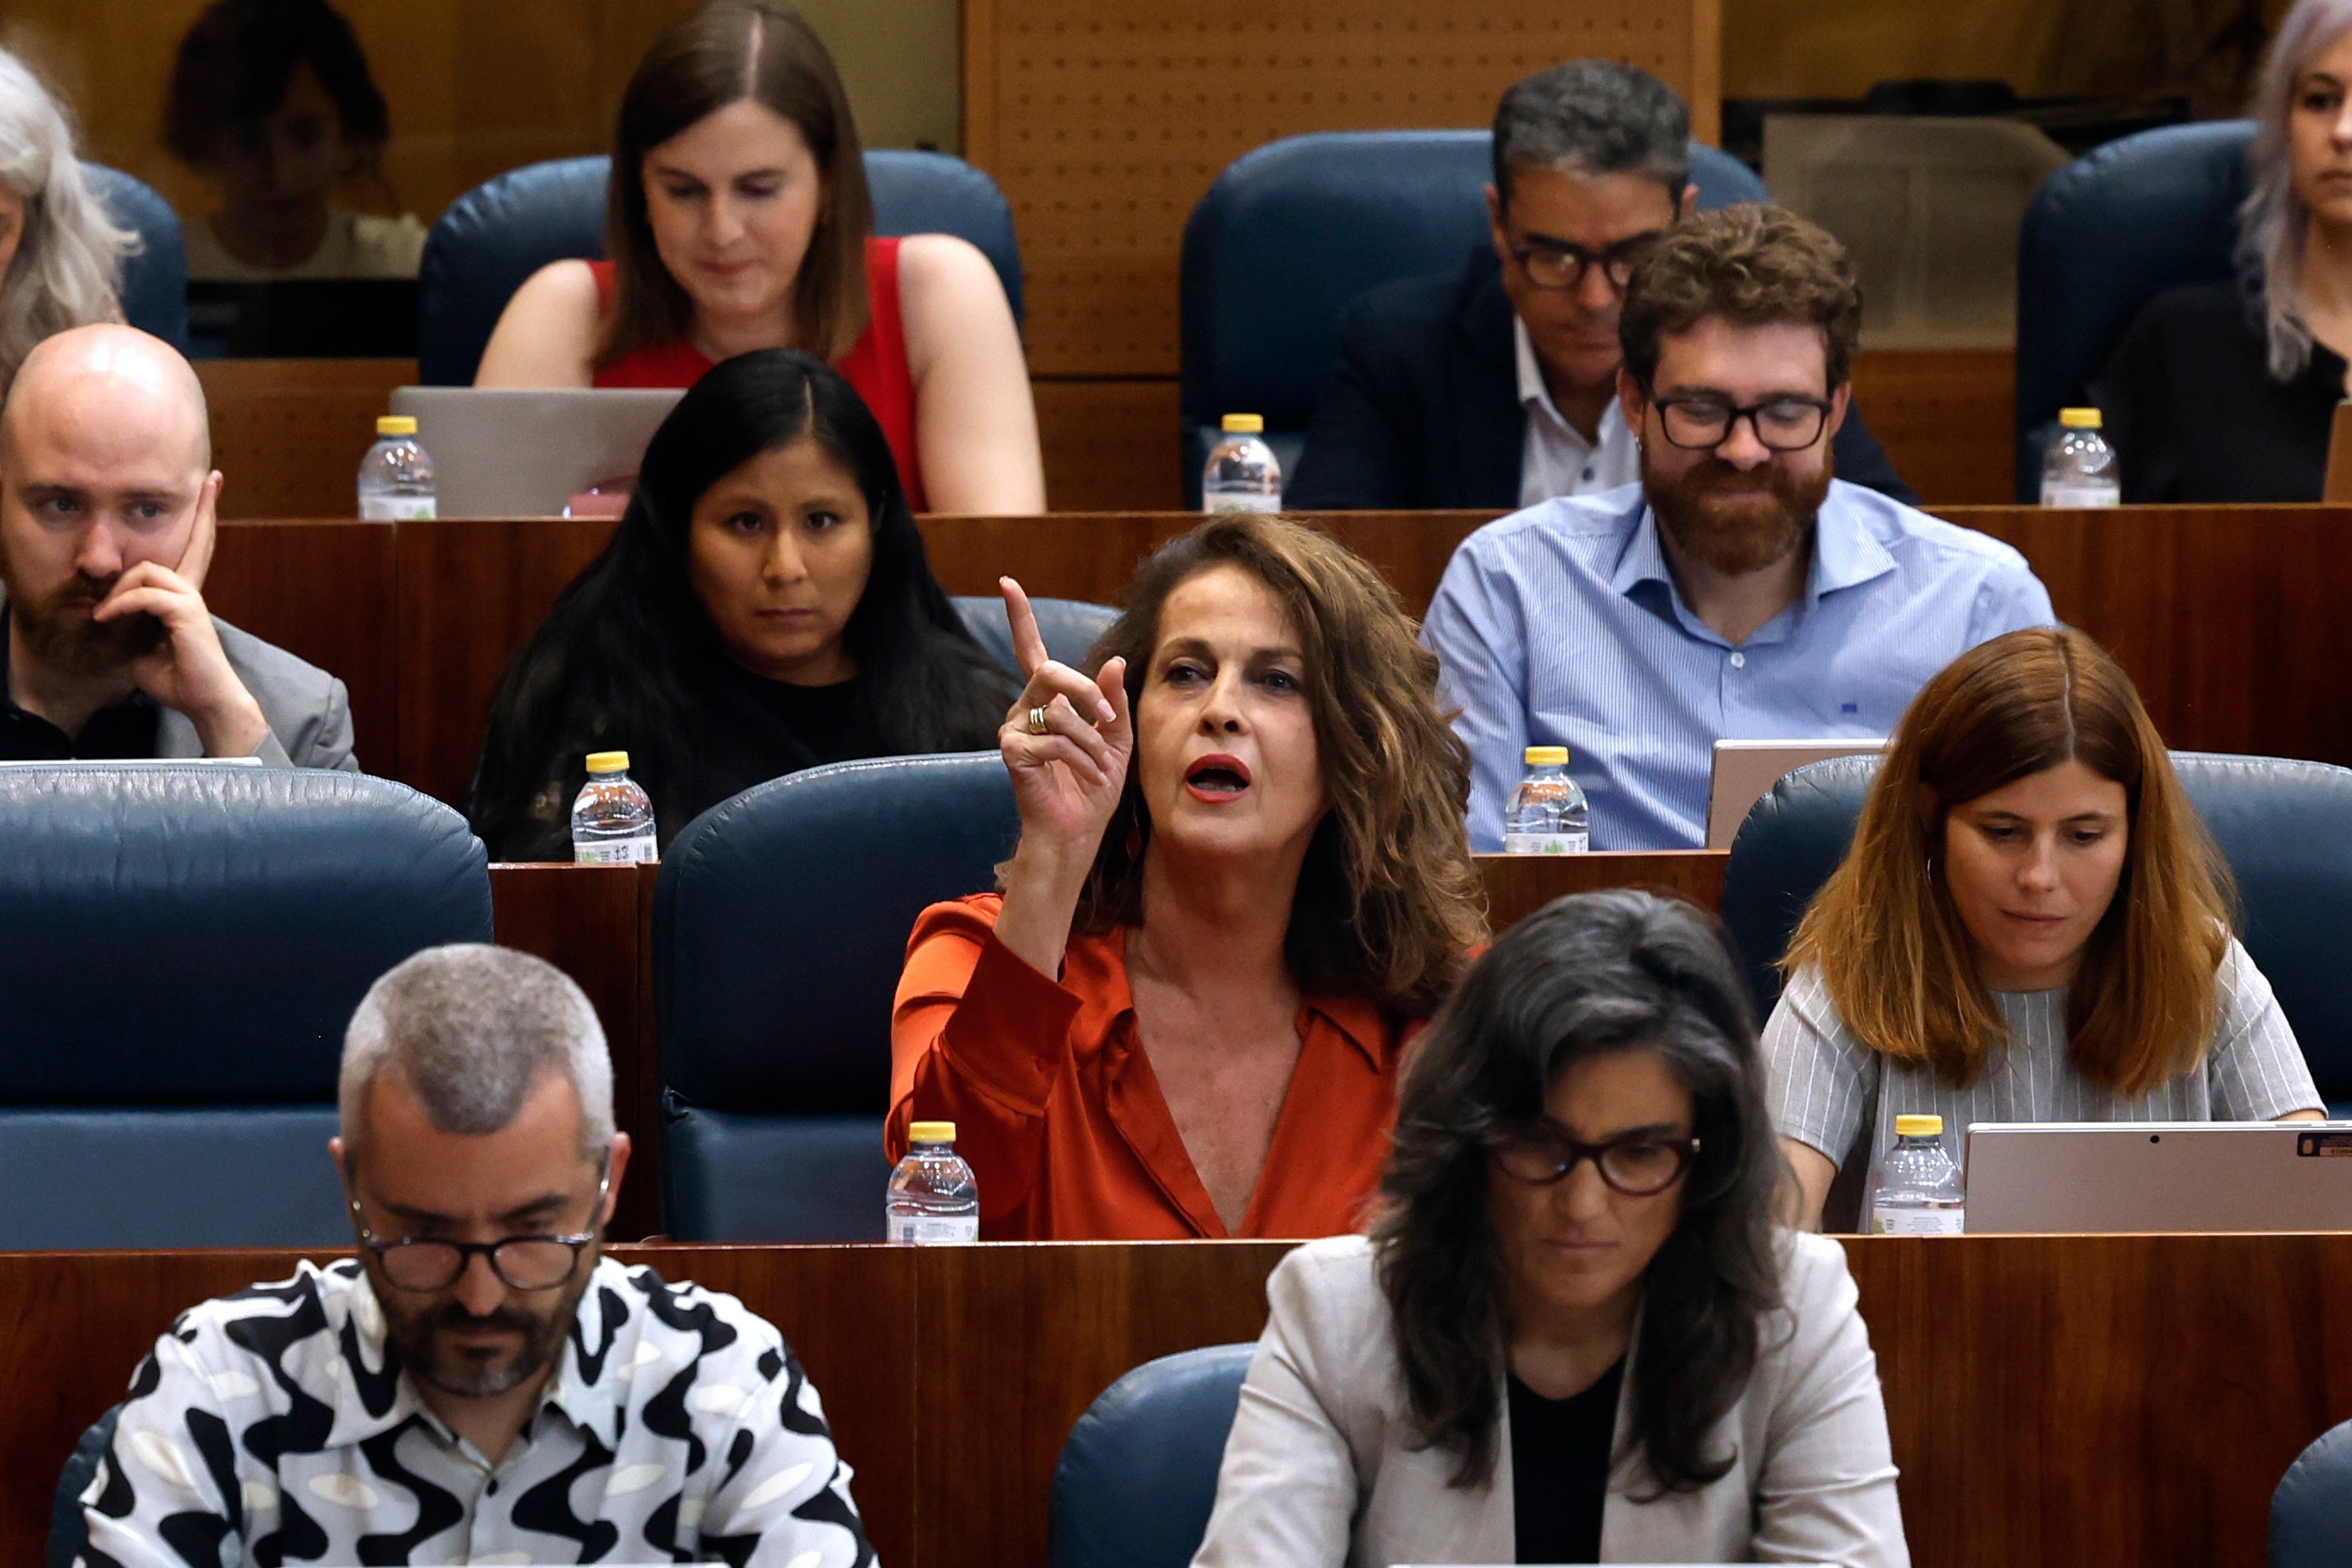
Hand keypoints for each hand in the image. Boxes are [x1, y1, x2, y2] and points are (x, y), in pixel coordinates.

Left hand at [91, 507, 266, 757]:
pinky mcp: (186, 613)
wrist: (206, 701)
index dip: (205, 516)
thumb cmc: (177, 679)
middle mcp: (192, 593)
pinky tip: (110, 620)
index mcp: (185, 599)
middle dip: (167, 543)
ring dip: (120, 593)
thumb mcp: (141, 647)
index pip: (197, 549)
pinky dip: (121, 606)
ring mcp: (191, 601)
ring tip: (107, 618)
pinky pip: (144, 596)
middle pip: (166, 555)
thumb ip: (130, 623)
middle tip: (160, 550)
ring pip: (147, 571)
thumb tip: (106, 615)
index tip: (213, 483)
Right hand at [996, 575, 1131, 862]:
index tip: (1007, 582)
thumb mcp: (1117, 736)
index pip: (1031, 650)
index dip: (1019, 616)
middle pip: (1050, 672)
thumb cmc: (1094, 785)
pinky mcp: (1011, 752)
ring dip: (1092, 743)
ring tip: (1099, 770)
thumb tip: (1113, 661)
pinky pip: (1053, 740)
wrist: (1079, 829)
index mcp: (1048, 699)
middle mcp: (1025, 707)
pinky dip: (1080, 759)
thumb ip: (1114, 699)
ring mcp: (1013, 729)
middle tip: (1108, 718)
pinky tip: (1086, 778)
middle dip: (1085, 691)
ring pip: (1060, 713)